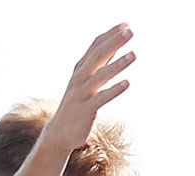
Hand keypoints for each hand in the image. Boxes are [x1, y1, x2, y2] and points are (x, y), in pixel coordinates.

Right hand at [47, 24, 136, 151]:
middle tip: (130, 31)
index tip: (126, 25)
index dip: (110, 35)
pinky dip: (114, 90)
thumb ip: (99, 66)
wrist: (60, 132)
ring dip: (118, 64)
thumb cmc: (77, 104)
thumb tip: (114, 50)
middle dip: (115, 42)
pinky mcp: (85, 109)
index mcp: (81, 69)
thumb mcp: (87, 82)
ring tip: (134, 54)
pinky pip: (101, 97)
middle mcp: (79, 77)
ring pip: (101, 75)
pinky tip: (127, 83)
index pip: (96, 46)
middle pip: (98, 55)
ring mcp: (81, 93)